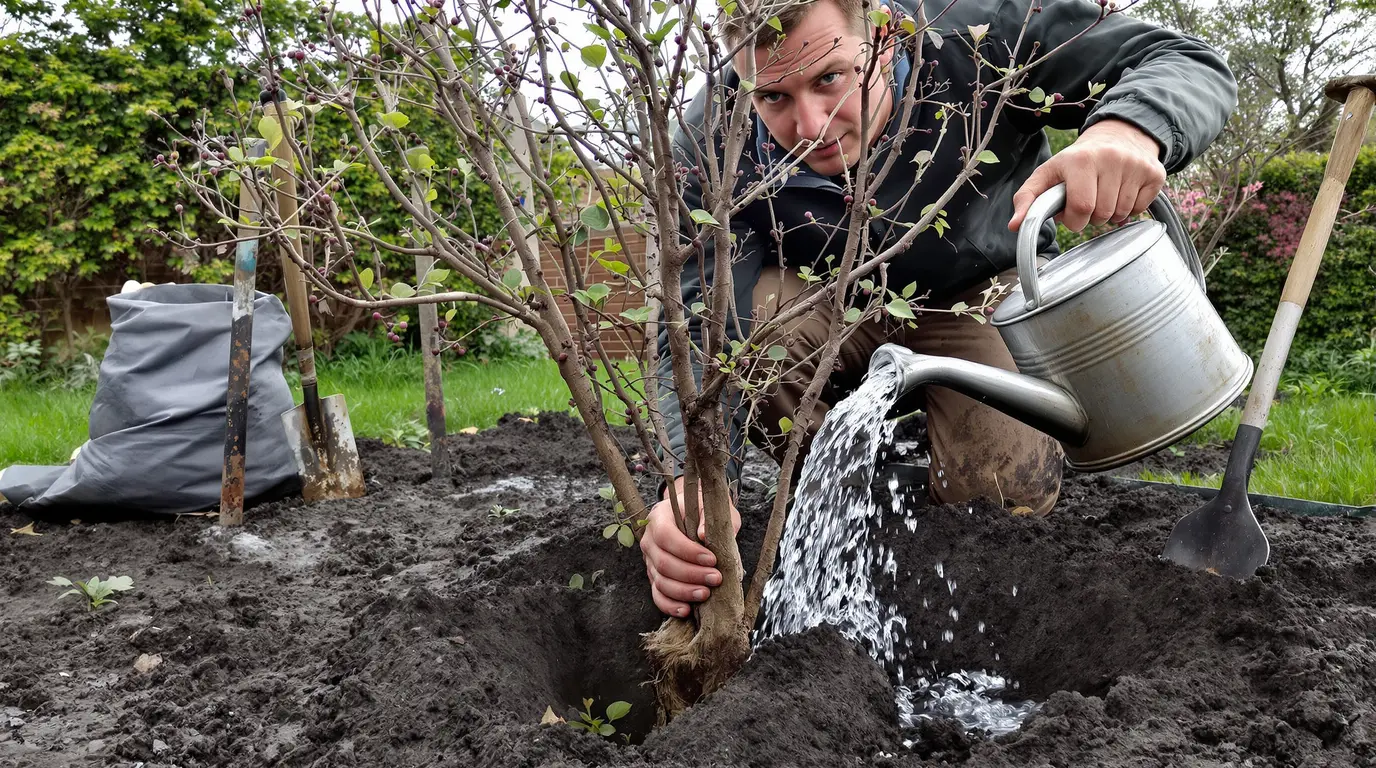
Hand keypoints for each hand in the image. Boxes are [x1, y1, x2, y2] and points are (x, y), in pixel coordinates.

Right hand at [639, 476, 741, 617]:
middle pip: (663, 563)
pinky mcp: (654, 577)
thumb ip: (708, 517)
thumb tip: (703, 535)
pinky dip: (670, 606)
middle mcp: (649, 540)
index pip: (665, 536)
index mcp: (659, 517)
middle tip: (716, 579)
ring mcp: (649, 561)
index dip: (687, 551)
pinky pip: (658, 595)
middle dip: (691, 575)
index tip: (712, 559)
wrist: (692, 514)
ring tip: (706, 594)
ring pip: (660, 582)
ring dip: (684, 592)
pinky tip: (686, 610)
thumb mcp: (709, 506)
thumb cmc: (702, 510)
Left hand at [1008, 119, 1166, 232]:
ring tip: (1104, 195)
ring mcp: (1136, 165)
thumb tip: (1015, 225)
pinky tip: (1122, 192)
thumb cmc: (1076, 161)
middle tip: (1089, 201)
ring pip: (1121, 214)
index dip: (1074, 220)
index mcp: (1081, 160)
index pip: (1081, 207)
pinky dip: (1130, 209)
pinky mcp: (1155, 172)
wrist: (1117, 135)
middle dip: (1091, 217)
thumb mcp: (1048, 174)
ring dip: (1110, 214)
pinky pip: (1140, 209)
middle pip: (1102, 214)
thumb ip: (1028, 198)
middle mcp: (1112, 158)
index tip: (1071, 214)